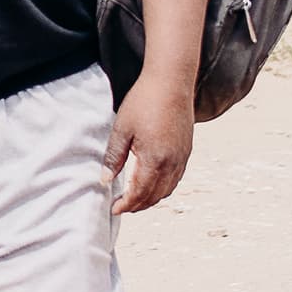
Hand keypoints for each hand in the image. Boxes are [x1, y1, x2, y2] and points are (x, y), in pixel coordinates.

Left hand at [106, 75, 194, 214]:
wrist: (171, 81)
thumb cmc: (144, 101)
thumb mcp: (122, 129)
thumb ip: (114, 157)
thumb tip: (105, 180)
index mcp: (154, 160)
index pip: (139, 193)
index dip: (126, 205)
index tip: (113, 209)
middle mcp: (172, 163)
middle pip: (155, 196)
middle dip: (138, 206)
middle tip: (122, 207)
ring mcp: (182, 157)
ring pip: (168, 189)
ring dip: (151, 198)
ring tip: (135, 199)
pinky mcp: (186, 150)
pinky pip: (176, 178)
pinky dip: (164, 187)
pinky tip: (153, 183)